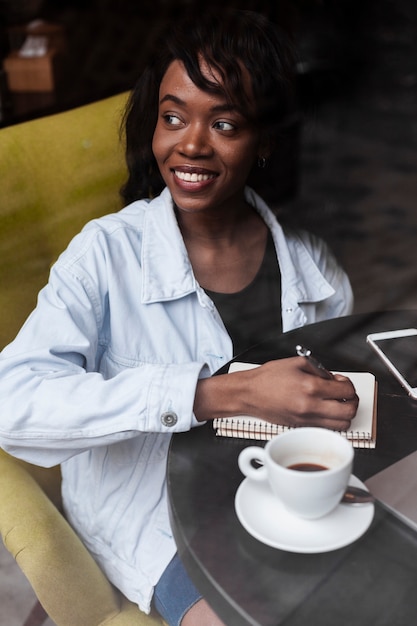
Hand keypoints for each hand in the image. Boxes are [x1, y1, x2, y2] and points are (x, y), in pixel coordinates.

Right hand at [237, 357, 357, 431]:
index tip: (341, 382)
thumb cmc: (267, 378)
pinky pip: (326, 428)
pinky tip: (323, 409)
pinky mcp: (301, 427)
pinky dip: (331, 420)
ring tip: (336, 403)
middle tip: (345, 394)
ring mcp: (306, 419)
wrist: (249, 394)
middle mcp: (310, 406)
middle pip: (349, 411)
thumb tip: (333, 378)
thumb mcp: (296, 363)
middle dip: (352, 401)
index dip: (348, 385)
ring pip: (341, 425)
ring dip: (344, 413)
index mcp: (310, 387)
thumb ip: (319, 369)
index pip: (346, 391)